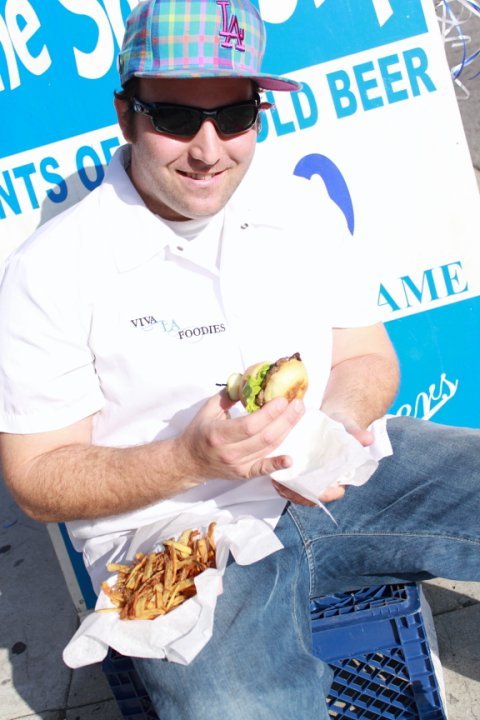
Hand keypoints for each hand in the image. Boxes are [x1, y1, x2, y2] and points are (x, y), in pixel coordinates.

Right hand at [175, 391, 304, 483]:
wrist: (189, 462)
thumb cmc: (200, 432)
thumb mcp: (209, 409)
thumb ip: (228, 395)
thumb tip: (249, 381)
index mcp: (219, 434)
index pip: (250, 425)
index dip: (270, 413)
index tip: (283, 399)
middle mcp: (229, 452)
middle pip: (264, 437)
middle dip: (285, 419)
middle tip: (298, 403)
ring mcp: (238, 465)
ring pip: (268, 448)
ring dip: (286, 430)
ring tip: (297, 413)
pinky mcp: (244, 473)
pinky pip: (263, 470)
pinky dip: (277, 465)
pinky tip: (290, 459)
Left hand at [270, 410, 371, 506]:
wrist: (333, 419)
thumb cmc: (344, 427)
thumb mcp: (350, 428)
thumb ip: (358, 434)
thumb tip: (369, 438)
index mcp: (341, 475)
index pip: (335, 492)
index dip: (327, 494)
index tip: (318, 491)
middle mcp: (326, 480)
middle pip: (313, 496)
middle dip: (301, 496)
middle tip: (289, 490)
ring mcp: (312, 477)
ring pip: (300, 492)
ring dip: (289, 491)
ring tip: (278, 483)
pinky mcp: (300, 471)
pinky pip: (291, 483)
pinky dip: (282, 482)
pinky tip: (273, 476)